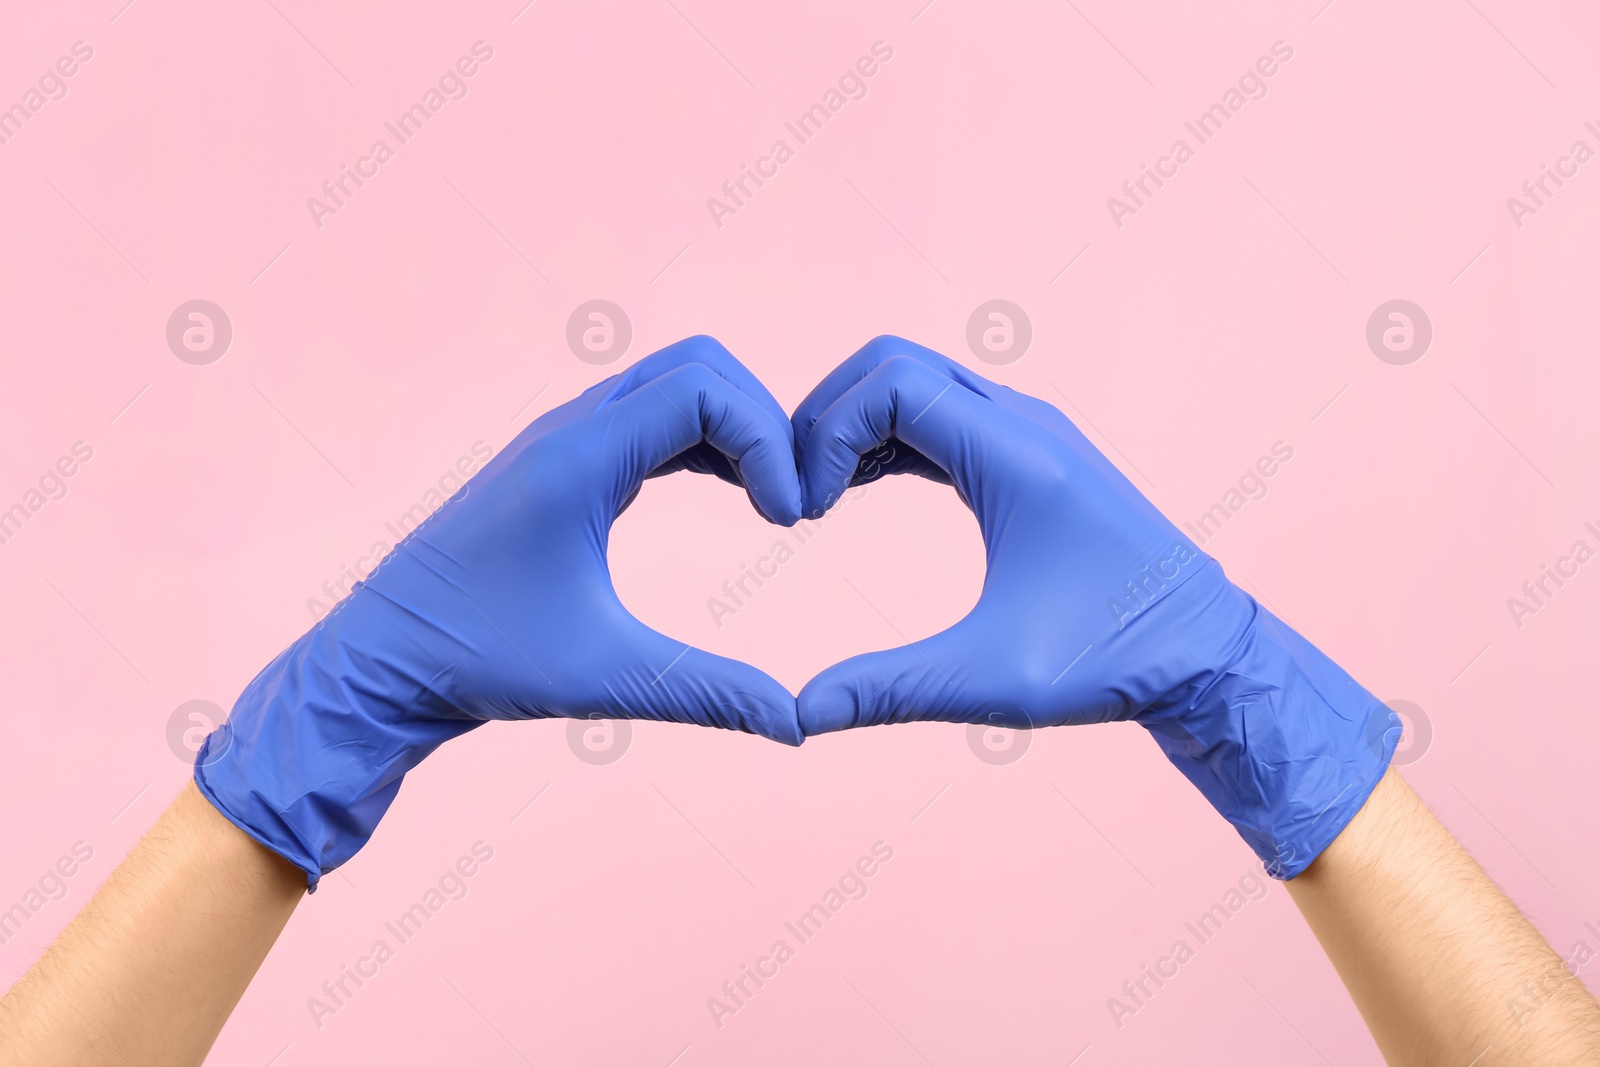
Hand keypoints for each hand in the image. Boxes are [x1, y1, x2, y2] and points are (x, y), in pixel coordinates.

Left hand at [197, 336, 803, 885]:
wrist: (382, 661)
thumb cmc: (477, 661)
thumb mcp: (603, 676)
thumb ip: (709, 693)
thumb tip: (798, 725)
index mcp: (577, 457)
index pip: (704, 391)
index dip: (768, 442)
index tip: (789, 522)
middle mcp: (570, 429)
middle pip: (699, 366)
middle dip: (763, 422)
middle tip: (790, 504)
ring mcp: (563, 439)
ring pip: (675, 385)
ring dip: (735, 429)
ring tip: (772, 504)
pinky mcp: (562, 463)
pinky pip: (651, 418)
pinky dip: (704, 441)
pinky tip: (733, 497)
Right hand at [792, 337, 1393, 876]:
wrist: (1206, 654)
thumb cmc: (1114, 663)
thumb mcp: (995, 681)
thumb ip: (890, 690)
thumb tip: (799, 715)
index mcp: (1018, 457)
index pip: (891, 384)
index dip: (825, 433)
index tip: (804, 513)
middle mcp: (1024, 423)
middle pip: (893, 362)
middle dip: (827, 415)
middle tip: (797, 495)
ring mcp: (1030, 432)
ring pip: (917, 380)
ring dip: (856, 424)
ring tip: (817, 499)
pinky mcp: (1031, 454)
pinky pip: (941, 413)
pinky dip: (889, 437)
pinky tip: (858, 493)